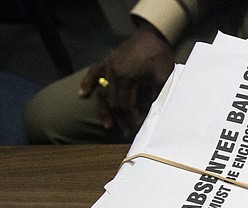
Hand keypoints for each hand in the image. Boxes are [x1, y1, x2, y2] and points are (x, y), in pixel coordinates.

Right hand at [79, 20, 174, 138]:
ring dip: (105, 110)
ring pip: (103, 92)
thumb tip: (152, 113)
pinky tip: (83, 95)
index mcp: (128, 77)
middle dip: (121, 120)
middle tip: (127, 133)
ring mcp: (107, 66)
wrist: (151, 33)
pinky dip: (87, 83)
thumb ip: (156, 94)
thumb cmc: (159, 54)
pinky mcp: (106, 61)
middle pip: (114, 102)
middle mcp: (113, 73)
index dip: (132, 119)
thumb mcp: (163, 76)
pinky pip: (93, 73)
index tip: (139, 128)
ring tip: (108, 126)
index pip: (127, 105)